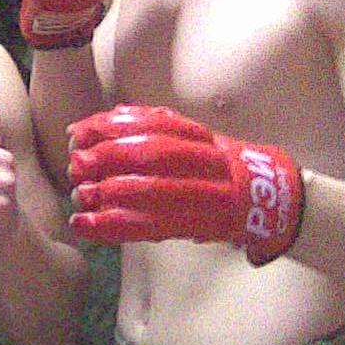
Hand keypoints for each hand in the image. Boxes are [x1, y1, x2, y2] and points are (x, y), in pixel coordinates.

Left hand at [68, 105, 303, 265]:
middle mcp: (207, 163)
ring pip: (151, 192)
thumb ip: (158, 125)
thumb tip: (111, 116)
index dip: (110, 126)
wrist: (267, 200)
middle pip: (151, 155)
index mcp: (201, 137)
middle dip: (107, 157)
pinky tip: (85, 226)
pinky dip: (112, 228)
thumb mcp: (195, 137)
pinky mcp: (196, 228)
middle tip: (77, 163)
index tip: (77, 131)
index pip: (151, 124)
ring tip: (79, 195)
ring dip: (108, 193)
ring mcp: (205, 196)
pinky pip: (151, 228)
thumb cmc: (219, 167)